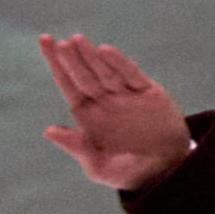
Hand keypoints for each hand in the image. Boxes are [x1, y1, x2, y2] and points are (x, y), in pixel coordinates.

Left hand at [38, 32, 195, 191]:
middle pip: (84, 74)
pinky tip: (107, 51)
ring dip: (92, 56)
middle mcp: (104, 100)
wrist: (168, 172)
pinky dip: (120, 63)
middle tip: (60, 44)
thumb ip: (77, 147)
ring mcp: (126, 94)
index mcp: (88, 114)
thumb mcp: (99, 166)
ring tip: (78, 41)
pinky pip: (132, 75)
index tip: (46, 42)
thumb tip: (48, 131)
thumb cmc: (129, 172)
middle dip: (72, 58)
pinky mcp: (149, 93)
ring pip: (106, 70)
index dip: (57, 64)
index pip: (68, 84)